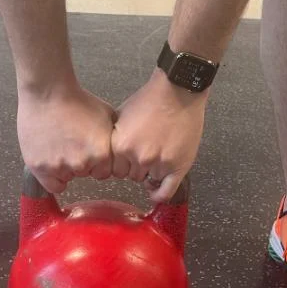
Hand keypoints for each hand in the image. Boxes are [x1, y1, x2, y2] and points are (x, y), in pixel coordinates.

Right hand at [18, 84, 114, 192]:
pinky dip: (52, 177)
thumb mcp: (108, 115)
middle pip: (85, 174)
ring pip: (67, 178)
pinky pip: (51, 184)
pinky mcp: (39, 167)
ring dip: (65, 168)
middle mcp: (81, 164)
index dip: (97, 162)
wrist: (49, 93)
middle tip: (73, 144)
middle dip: (81, 163)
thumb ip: (115, 138)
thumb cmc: (78, 101)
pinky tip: (52, 163)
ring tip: (59, 146)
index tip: (90, 151)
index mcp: (101, 154)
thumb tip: (121, 150)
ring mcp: (59, 167)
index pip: (103, 173)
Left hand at [112, 69, 206, 201]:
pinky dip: (159, 195)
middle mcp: (137, 158)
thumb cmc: (150, 100)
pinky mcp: (177, 166)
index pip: (116, 169)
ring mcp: (158, 163)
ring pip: (148, 181)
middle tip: (146, 152)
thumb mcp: (121, 116)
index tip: (128, 159)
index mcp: (120, 146)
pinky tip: (155, 193)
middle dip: (136, 166)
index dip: (123, 164)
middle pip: (131, 176)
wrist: (177, 91)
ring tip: (157, 157)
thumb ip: (115, 137)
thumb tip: (109, 153)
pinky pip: (166, 191)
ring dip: (150, 173)